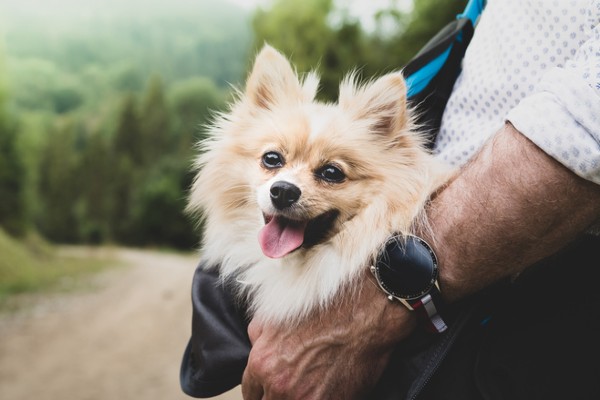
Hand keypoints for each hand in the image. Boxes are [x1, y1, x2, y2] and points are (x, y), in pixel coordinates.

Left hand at [241, 273, 415, 399]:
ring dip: (295, 399)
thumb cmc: (325, 307)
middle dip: (275, 397)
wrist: (364, 311)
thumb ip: (258, 335)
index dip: (260, 391)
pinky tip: (326, 390)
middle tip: (290, 387)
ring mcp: (305, 398)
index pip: (250, 392)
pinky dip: (321, 399)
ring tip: (308, 388)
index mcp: (262, 362)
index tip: (268, 389)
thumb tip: (255, 346)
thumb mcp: (279, 311)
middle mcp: (279, 384)